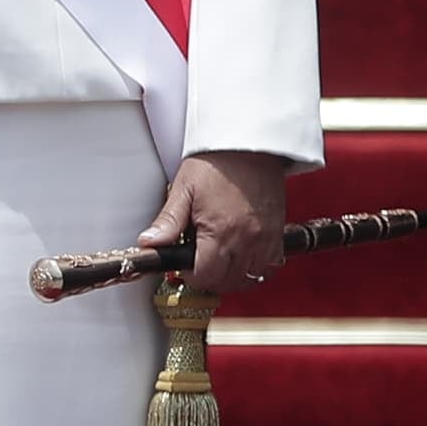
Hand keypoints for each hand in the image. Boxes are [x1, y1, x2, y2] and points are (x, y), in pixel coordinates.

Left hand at [141, 151, 290, 292]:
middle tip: (198, 263)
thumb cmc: (218, 161)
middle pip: (226, 282)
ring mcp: (265, 238)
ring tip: (219, 260)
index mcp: (220, 231)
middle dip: (209, 278)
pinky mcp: (277, 233)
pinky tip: (242, 256)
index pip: (205, 277)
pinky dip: (256, 268)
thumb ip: (167, 222)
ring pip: (248, 278)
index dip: (190, 275)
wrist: (249, 143)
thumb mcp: (184, 189)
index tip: (184, 265)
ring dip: (231, 276)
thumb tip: (149, 243)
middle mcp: (246, 239)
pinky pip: (270, 266)